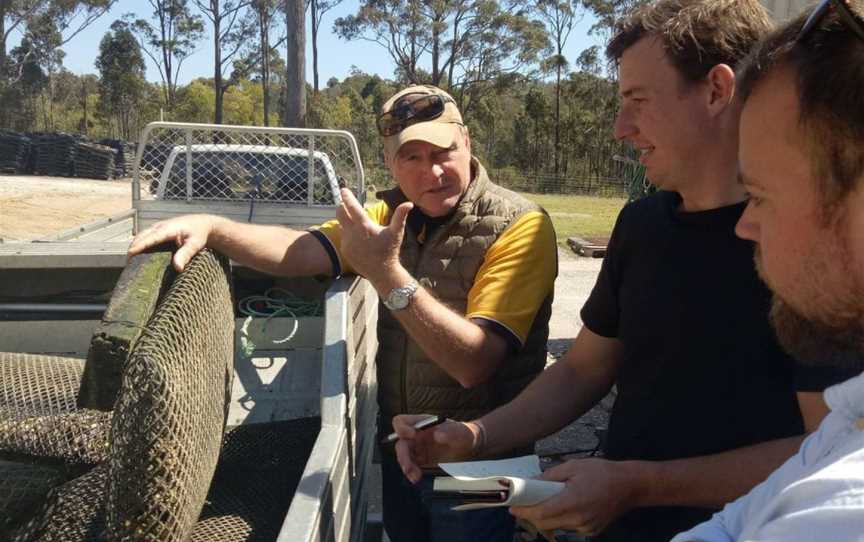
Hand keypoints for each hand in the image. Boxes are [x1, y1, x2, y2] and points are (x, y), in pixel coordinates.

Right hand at [127, 214, 217, 271]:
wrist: (203, 223)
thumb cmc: (199, 233)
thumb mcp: (195, 244)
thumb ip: (186, 254)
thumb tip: (177, 267)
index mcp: (168, 229)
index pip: (150, 238)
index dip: (139, 246)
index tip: (130, 254)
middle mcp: (160, 226)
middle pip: (141, 236)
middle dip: (133, 248)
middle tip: (128, 264)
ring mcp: (158, 227)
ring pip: (141, 236)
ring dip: (135, 246)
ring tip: (130, 262)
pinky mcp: (158, 230)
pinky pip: (145, 236)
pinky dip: (140, 244)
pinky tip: (138, 255)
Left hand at [336, 188, 411, 284]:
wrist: (381, 271)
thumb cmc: (389, 250)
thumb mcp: (396, 232)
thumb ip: (400, 216)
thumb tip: (409, 203)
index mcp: (364, 226)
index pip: (351, 207)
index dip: (347, 197)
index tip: (343, 190)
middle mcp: (352, 233)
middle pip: (340, 213)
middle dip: (342, 206)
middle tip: (347, 205)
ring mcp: (347, 242)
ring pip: (341, 224)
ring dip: (346, 221)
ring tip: (356, 223)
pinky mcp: (345, 249)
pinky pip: (343, 237)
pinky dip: (348, 233)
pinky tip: (358, 238)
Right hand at [392, 414, 477, 483]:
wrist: (470, 447)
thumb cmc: (464, 434)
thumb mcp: (461, 431)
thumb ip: (451, 431)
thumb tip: (438, 434)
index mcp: (422, 423)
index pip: (402, 422)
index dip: (401, 428)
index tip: (411, 436)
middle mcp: (417, 435)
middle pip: (401, 443)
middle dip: (403, 456)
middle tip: (409, 467)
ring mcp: (419, 448)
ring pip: (404, 457)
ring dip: (407, 467)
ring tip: (416, 476)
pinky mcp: (422, 461)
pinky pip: (411, 466)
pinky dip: (412, 473)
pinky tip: (417, 477)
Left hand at [509, 458, 640, 536]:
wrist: (630, 486)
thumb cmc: (602, 472)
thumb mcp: (573, 466)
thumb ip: (550, 476)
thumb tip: (531, 482)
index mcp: (573, 502)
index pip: (541, 514)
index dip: (524, 512)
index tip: (513, 507)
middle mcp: (579, 519)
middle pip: (545, 524)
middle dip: (532, 515)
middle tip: (524, 504)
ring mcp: (586, 528)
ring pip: (556, 526)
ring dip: (547, 516)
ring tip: (545, 501)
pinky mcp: (591, 531)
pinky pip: (569, 527)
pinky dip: (561, 518)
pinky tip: (564, 505)